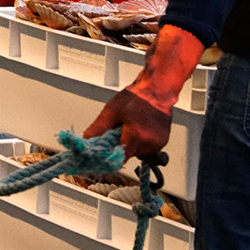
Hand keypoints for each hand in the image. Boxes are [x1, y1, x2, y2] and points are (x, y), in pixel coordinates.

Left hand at [83, 25, 204, 158]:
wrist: (157, 89)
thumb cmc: (136, 97)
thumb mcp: (111, 111)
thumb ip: (98, 129)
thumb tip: (86, 141)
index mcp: (136, 136)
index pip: (119, 160)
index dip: (108, 160)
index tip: (101, 159)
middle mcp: (149, 144)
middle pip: (127, 155)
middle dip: (118, 147)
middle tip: (116, 132)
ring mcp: (157, 144)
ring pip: (136, 152)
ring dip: (129, 144)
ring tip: (129, 127)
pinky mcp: (162, 142)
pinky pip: (146, 148)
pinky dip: (139, 142)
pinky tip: (138, 128)